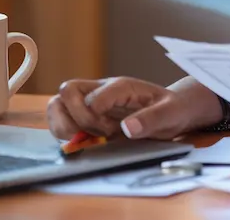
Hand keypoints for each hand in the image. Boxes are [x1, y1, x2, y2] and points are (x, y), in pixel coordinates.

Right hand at [47, 77, 215, 140]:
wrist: (172, 110)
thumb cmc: (171, 110)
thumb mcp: (170, 115)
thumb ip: (152, 120)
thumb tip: (127, 129)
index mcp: (122, 86)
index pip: (96, 93)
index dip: (97, 114)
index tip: (113, 130)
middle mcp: (101, 90)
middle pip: (67, 90)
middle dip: (76, 118)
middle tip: (98, 134)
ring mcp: (90, 101)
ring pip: (56, 104)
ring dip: (65, 125)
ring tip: (88, 139)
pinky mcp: (84, 115)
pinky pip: (59, 120)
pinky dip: (63, 133)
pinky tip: (85, 142)